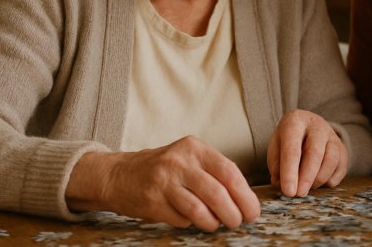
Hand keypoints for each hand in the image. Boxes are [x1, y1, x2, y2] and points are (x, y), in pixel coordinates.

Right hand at [65, 136, 259, 230]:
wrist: (118, 175)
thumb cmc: (163, 169)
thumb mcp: (188, 159)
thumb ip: (213, 173)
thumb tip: (244, 198)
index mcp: (193, 148)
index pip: (229, 172)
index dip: (245, 195)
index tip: (253, 210)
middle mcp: (179, 162)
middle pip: (217, 193)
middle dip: (234, 213)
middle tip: (238, 222)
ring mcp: (163, 182)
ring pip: (200, 210)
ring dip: (213, 222)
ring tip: (216, 224)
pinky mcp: (152, 202)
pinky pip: (181, 219)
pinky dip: (191, 223)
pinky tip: (191, 219)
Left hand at [267, 109, 347, 196]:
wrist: (307, 127)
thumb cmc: (288, 141)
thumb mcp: (276, 148)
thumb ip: (277, 166)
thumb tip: (282, 186)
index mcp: (295, 122)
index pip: (292, 149)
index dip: (290, 172)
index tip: (288, 191)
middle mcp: (317, 125)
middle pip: (315, 153)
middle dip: (306, 177)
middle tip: (298, 194)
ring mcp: (332, 136)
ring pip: (331, 160)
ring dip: (318, 180)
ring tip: (306, 188)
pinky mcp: (343, 149)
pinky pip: (340, 168)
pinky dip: (329, 181)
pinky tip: (317, 183)